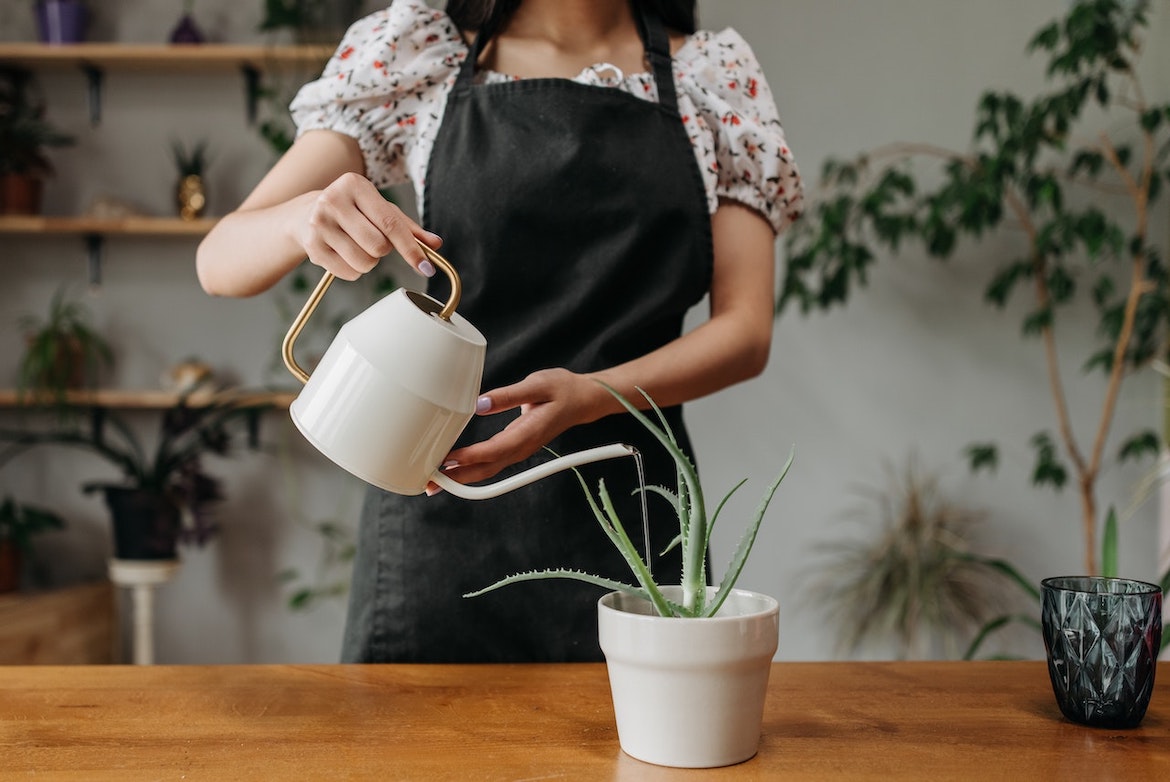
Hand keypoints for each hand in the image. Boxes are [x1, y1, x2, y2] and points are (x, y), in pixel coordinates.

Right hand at [298, 172, 441, 279]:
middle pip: (378, 246)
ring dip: (369, 262)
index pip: (390, 223)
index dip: (411, 249)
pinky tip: (344, 253)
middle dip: (383, 251)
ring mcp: (319, 223)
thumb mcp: (380, 210)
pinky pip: (349, 272)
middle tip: (372, 239)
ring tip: (357, 246)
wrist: (305, 214)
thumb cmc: (352, 211)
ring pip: (364, 262)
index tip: (426, 267)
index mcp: (354, 185)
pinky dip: (354, 270)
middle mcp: (333, 200)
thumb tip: (435, 244)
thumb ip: (408, 228)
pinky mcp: (312, 246)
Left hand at [429, 368, 601, 490]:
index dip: (469, 457)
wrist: (583, 400)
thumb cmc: (562, 389)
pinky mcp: (515, 447)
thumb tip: (479, 404)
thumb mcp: (537, 384)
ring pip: (487, 469)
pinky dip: (471, 468)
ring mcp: (518, 450)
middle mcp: (521, 448)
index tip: (446, 460)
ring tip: (434, 480)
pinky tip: (454, 466)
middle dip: (457, 478)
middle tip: (429, 483)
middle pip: (485, 469)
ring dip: (461, 476)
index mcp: (527, 434)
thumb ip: (508, 395)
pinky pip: (490, 463)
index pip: (493, 450)